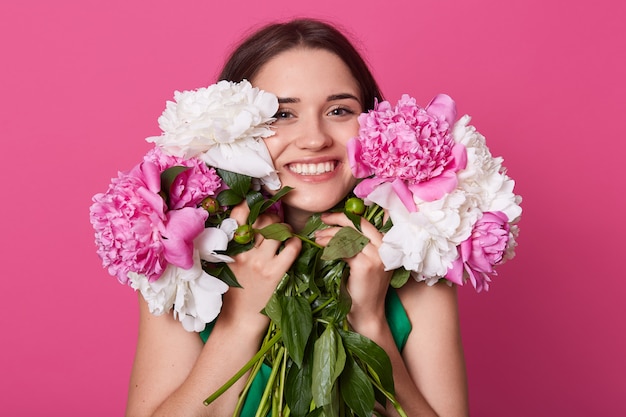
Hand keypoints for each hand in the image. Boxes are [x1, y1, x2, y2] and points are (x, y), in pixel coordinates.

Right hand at [219, 201, 300, 329]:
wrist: (239, 320)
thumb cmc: (234, 291)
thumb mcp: (226, 264)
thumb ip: (235, 245)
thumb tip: (250, 223)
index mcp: (229, 248)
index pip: (238, 216)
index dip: (249, 204)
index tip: (256, 202)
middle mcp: (243, 252)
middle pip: (262, 220)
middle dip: (272, 217)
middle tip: (276, 223)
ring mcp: (259, 262)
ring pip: (278, 230)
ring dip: (285, 227)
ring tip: (285, 233)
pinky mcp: (275, 273)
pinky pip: (291, 248)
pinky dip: (295, 242)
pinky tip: (294, 245)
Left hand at [315, 212, 391, 326]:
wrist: (367, 314)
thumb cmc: (362, 290)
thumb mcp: (366, 263)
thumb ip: (360, 246)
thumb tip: (338, 228)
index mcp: (387, 246)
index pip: (366, 223)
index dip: (346, 217)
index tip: (330, 217)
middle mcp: (385, 248)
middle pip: (358, 224)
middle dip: (337, 219)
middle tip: (321, 220)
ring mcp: (377, 256)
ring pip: (348, 236)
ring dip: (329, 234)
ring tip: (317, 238)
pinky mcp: (365, 265)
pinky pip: (343, 249)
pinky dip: (330, 247)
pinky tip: (321, 248)